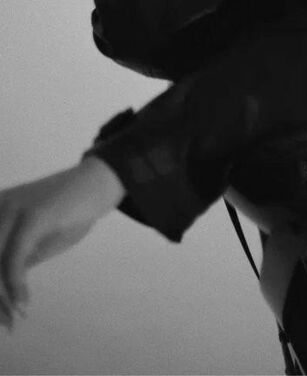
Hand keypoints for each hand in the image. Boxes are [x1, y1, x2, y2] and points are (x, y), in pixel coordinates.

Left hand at [0, 156, 124, 330]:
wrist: (99, 182)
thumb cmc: (71, 209)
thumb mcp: (37, 240)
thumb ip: (17, 259)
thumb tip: (2, 292)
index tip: (1, 314)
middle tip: (7, 322)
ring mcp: (12, 210)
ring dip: (1, 297)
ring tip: (14, 317)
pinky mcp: (33, 217)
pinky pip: (13, 259)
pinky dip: (15, 286)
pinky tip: (23, 303)